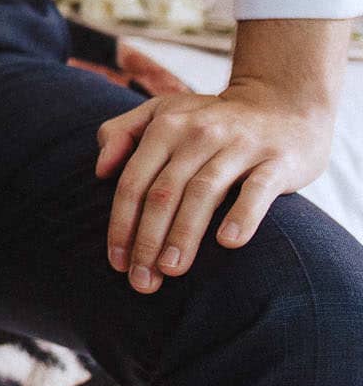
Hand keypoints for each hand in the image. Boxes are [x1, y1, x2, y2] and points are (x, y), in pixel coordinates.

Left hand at [95, 50, 336, 292]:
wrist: (286, 104)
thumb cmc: (211, 120)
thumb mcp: (163, 113)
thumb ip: (122, 133)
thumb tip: (100, 170)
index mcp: (166, 126)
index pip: (134, 181)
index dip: (121, 223)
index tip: (116, 262)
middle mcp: (199, 134)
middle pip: (164, 192)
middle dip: (148, 240)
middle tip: (141, 281)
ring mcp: (239, 146)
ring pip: (203, 193)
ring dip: (184, 234)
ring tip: (171, 270)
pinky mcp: (277, 160)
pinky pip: (257, 190)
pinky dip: (242, 215)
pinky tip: (228, 242)